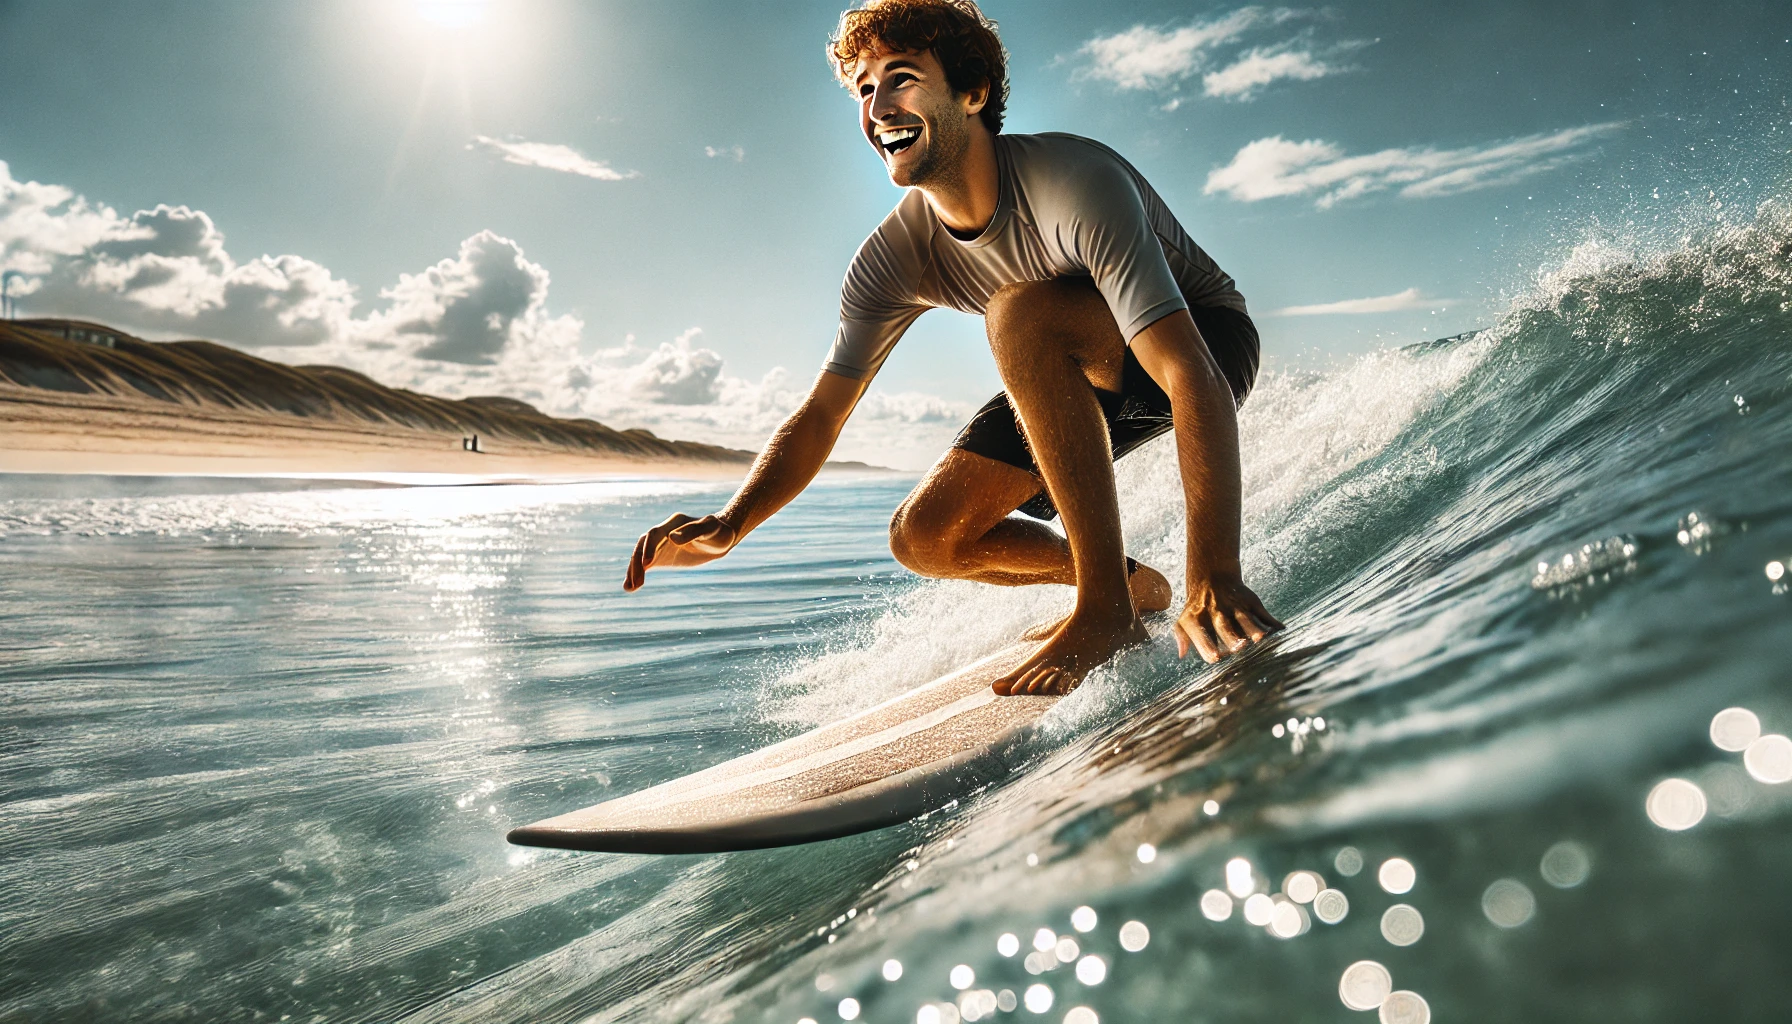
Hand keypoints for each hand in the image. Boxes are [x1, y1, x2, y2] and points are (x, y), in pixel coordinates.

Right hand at [623, 513, 738, 590]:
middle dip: (637, 563)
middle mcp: (662, 533)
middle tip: (636, 582)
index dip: (649, 548)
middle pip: (642, 545)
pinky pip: (644, 565)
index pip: (654, 534)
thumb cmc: (718, 531)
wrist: (720, 537)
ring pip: (640, 556)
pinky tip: (630, 588)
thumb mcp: (710, 529)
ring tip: (629, 588)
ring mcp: (659, 545)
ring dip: (633, 571)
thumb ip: (693, 531)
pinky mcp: (660, 557)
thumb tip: (672, 538)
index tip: (647, 565)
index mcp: (673, 524)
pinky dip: (636, 575)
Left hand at [1173, 572, 1283, 662]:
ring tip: (1260, 639)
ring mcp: (1234, 606)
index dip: (1207, 646)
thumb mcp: (1184, 619)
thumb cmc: (1197, 608)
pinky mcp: (1250, 601)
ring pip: (1244, 618)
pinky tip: (1280, 630)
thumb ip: (1182, 637)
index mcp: (1197, 618)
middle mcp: (1216, 612)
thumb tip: (1181, 655)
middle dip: (1232, 637)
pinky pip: (1262, 612)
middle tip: (1239, 648)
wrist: (1212, 578)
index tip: (1215, 658)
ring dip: (1252, 628)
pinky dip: (1271, 622)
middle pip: (1224, 626)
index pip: (1200, 633)